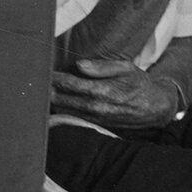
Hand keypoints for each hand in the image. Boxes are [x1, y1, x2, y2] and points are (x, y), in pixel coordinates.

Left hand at [50, 58, 181, 127]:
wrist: (156, 109)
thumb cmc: (140, 84)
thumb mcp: (126, 68)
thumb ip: (101, 67)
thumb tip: (79, 66)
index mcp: (103, 90)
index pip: (69, 84)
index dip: (53, 78)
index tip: (42, 71)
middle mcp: (96, 108)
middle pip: (62, 100)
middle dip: (47, 91)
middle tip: (35, 82)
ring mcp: (95, 119)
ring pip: (64, 111)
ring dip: (52, 103)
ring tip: (40, 93)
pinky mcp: (96, 126)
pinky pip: (73, 119)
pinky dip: (61, 112)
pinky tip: (54, 105)